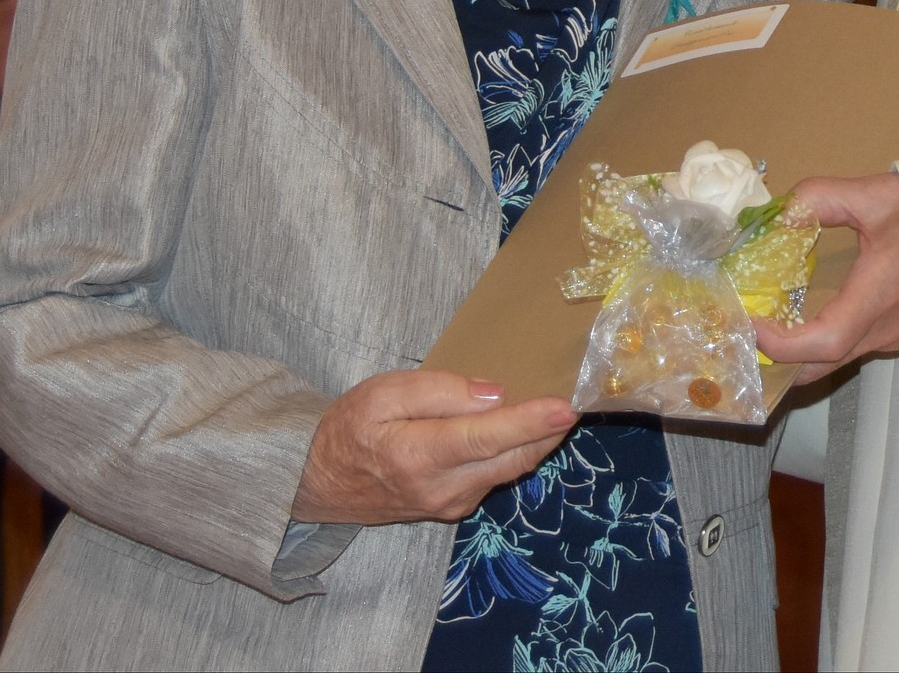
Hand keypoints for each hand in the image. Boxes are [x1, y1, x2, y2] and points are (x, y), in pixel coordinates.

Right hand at [291, 370, 574, 525]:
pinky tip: (523, 427)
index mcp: (419, 457)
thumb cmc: (350, 428)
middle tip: (579, 397)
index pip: (487, 438)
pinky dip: (514, 452)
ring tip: (558, 407)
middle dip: (549, 431)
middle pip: (510, 460)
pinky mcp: (453, 508)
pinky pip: (494, 477)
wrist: (319, 484)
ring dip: (537, 441)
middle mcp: (441, 490)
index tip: (566, 407)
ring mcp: (450, 504)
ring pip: (507, 471)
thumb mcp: (384, 393)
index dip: (530, 422)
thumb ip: (439, 390)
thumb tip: (494, 394)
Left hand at [753, 173, 898, 384]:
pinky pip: (854, 350)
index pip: (827, 340)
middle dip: (779, 360)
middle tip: (744, 338)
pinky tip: (802, 322)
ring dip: (799, 354)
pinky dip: (821, 346)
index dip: (783, 344)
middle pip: (825, 364)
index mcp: (881, 290)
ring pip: (839, 361)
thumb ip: (818, 198)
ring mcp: (897, 334)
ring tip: (764, 330)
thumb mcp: (871, 193)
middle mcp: (889, 324)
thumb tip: (777, 216)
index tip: (752, 325)